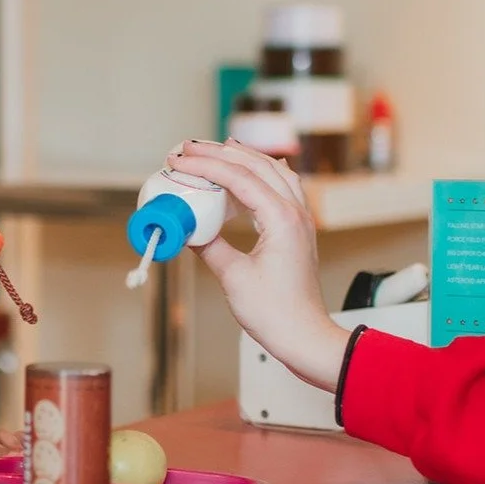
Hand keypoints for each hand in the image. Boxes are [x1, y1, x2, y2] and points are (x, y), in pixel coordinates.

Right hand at [168, 139, 349, 389]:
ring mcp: (300, 219)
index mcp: (282, 219)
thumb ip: (208, 246)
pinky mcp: (297, 229)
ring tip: (217, 150)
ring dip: (243, 158)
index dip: (205, 166)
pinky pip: (282, 187)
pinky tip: (251, 172)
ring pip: (273, 171)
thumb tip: (189, 228)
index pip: (239, 178)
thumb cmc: (276, 313)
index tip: (180, 161)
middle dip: (221, 153)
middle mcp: (295, 212)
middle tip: (190, 148)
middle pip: (257, 165)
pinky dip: (261, 173)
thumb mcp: (232, 277)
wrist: (304, 336)